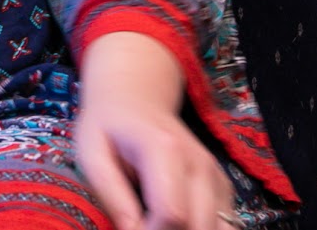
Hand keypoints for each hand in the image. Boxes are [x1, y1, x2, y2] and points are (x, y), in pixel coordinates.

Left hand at [74, 32, 234, 229]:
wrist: (133, 99)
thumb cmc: (107, 127)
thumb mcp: (91, 155)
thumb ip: (111, 194)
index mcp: (165, 150)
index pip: (172, 213)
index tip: (129, 229)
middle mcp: (199, 163)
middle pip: (200, 225)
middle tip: (141, 226)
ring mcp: (215, 175)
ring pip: (220, 228)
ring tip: (156, 224)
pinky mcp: (222, 186)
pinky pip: (224, 223)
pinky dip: (201, 228)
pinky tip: (174, 224)